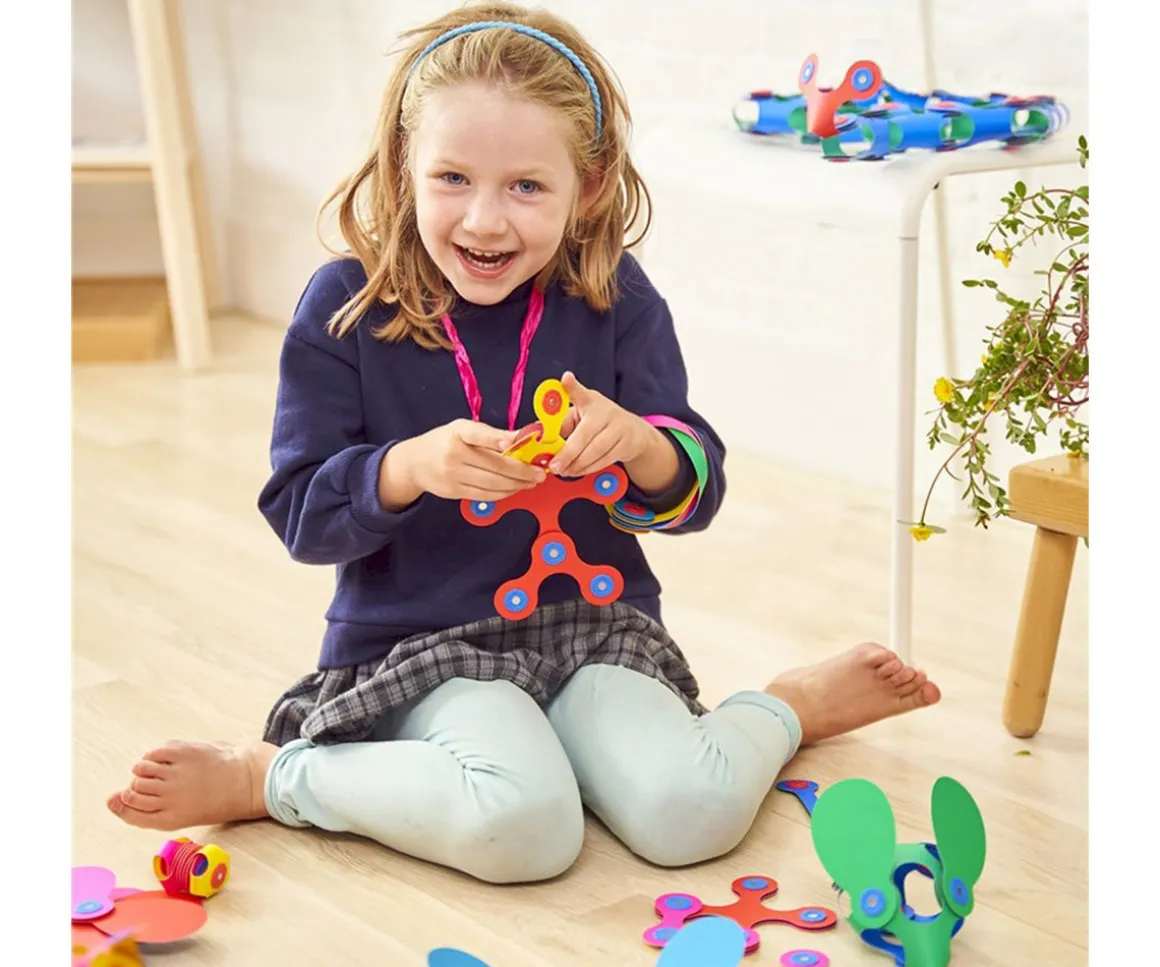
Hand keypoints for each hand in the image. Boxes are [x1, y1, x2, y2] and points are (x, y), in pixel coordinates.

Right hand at [383, 419, 545, 505]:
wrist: (413, 463)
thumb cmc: (444, 442)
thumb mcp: (462, 429)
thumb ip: (490, 434)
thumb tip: (523, 437)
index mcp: (457, 433)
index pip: (478, 435)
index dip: (496, 438)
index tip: (515, 441)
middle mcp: (453, 455)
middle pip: (494, 466)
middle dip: (521, 471)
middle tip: (539, 473)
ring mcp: (453, 476)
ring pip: (492, 484)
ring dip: (516, 485)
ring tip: (531, 482)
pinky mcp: (454, 492)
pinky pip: (485, 495)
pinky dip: (504, 493)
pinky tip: (515, 488)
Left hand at [549, 372, 652, 476]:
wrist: (634, 433)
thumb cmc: (599, 423)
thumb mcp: (581, 416)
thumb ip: (562, 424)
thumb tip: (542, 437)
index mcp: (590, 401)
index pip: (580, 392)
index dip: (572, 386)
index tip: (566, 378)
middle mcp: (605, 411)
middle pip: (585, 434)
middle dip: (567, 453)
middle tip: (554, 466)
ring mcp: (619, 427)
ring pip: (596, 450)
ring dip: (577, 465)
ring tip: (564, 471)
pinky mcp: (626, 444)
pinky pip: (604, 460)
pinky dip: (588, 468)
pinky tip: (577, 471)